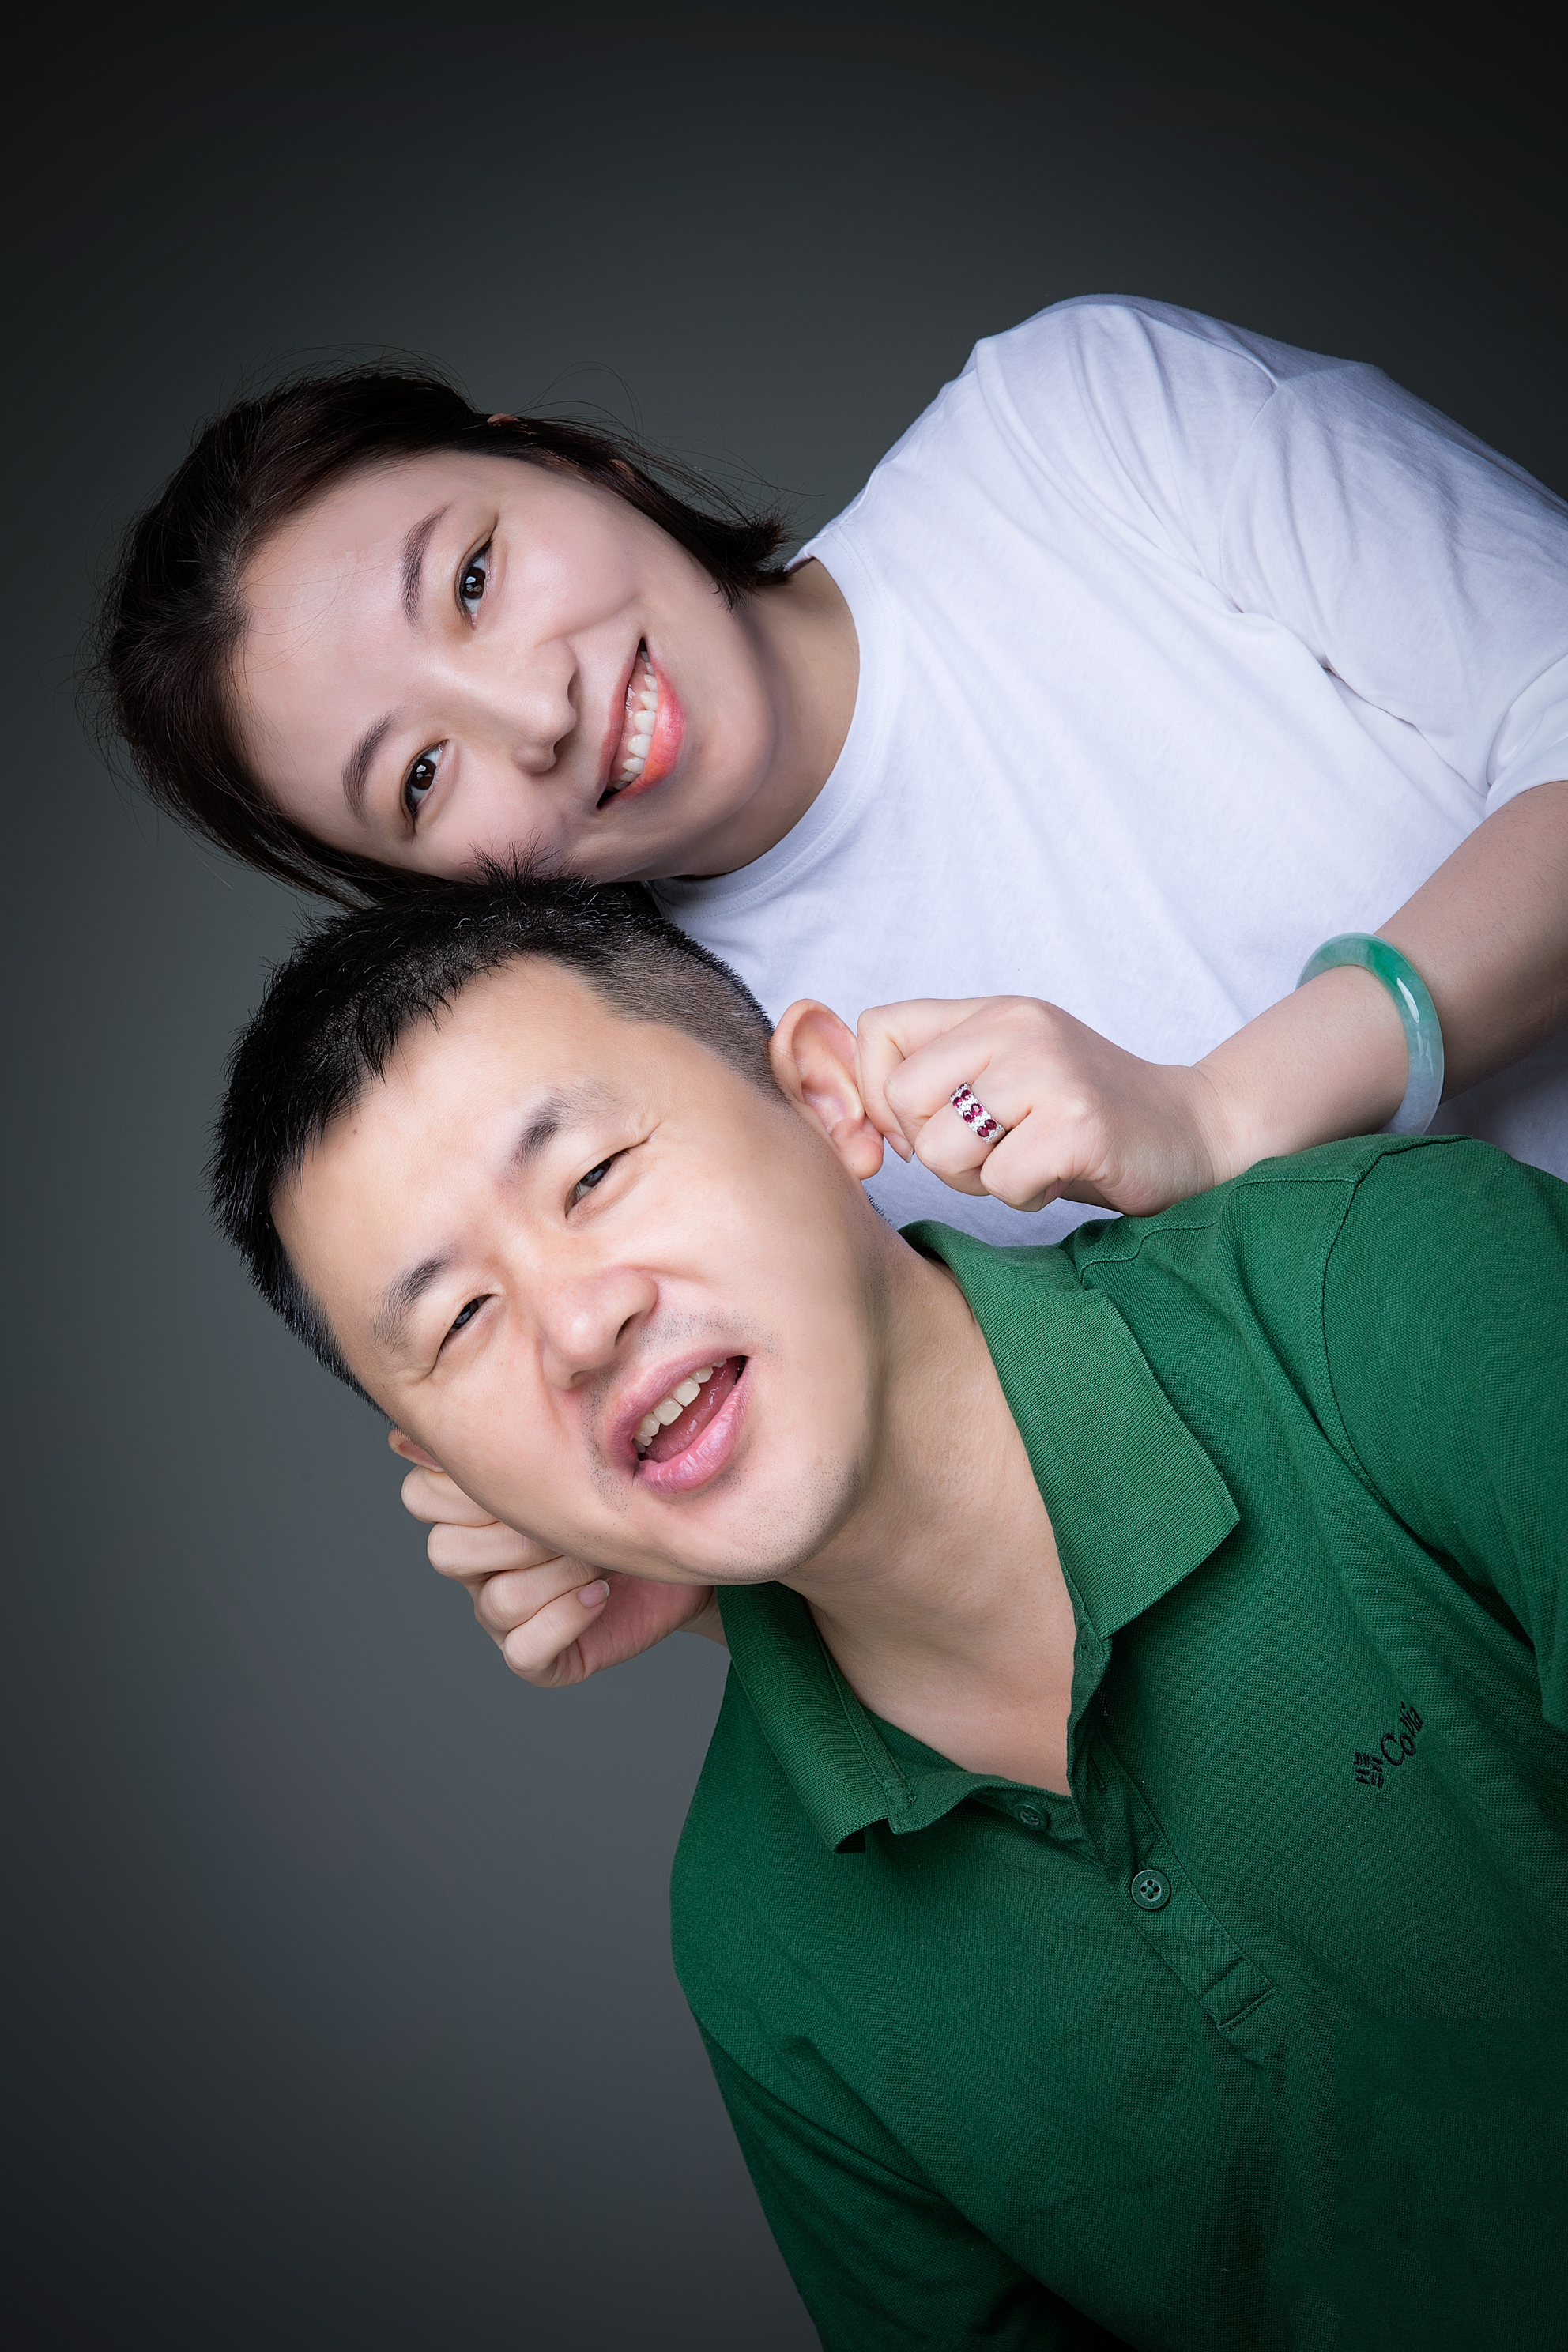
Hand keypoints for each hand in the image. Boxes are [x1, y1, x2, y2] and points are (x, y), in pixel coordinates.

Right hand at [391, 1434, 723, 1686]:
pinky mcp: (537, 1655)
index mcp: (473, 1506)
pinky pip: (522, 1649)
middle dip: (518, 1533)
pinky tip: (601, 1592)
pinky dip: (565, 1617)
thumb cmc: (628, 1490)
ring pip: (495, 1600)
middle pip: (446, 1551)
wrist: (689, 1548)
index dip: (471, 1486)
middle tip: (571, 1519)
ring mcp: (502, 1612)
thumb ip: (512, 1427)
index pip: (420, 1495)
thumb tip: (407, 1433)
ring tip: (600, 1558)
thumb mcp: (575, 1445)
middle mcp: (479, 1562)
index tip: (533, 1471)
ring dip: (556, 1575)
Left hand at [855, 995, 1229, 1218]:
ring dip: (980, 1180)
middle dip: (933, 1150)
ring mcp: (1049, 1072)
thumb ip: (938, 1077)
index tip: (921, 1126)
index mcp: (993, 1012)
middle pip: (902, 1101)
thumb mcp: (1006, 1075)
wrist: (1195, 1129)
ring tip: (1030, 1161)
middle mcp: (1017, 1028)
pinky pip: (1001, 1184)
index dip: (878, 1095)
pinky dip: (1025, 1196)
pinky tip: (1062, 1173)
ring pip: (943, 1150)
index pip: (878, 1030)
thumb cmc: (1084, 1119)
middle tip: (991, 1153)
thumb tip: (856, 1119)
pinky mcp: (1078, 1124)